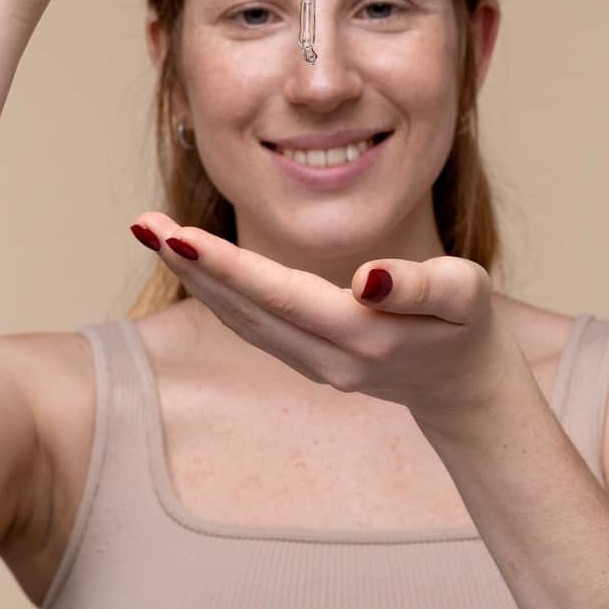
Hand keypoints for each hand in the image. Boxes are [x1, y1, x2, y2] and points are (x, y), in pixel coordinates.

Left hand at [131, 213, 533, 428]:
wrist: (465, 386)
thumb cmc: (467, 326)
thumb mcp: (465, 294)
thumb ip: (420, 285)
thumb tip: (366, 278)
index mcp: (361, 335)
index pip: (279, 295)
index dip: (226, 265)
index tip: (178, 236)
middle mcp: (326, 358)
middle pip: (245, 309)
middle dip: (190, 265)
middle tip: (141, 223)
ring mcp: (312, 365)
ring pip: (241, 320)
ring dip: (195, 278)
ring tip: (153, 233)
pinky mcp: (307, 361)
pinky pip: (252, 326)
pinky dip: (217, 293)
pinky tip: (192, 264)